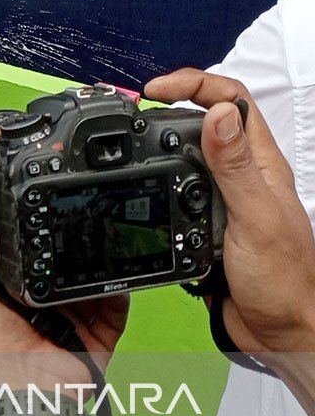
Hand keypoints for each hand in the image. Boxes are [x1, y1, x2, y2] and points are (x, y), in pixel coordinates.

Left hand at [0, 157, 129, 400]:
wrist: (33, 396)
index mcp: (8, 272)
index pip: (24, 224)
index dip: (35, 199)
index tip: (47, 168)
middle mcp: (42, 284)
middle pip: (66, 239)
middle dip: (77, 221)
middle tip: (86, 190)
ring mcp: (74, 302)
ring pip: (96, 260)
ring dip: (104, 247)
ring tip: (107, 224)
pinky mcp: (102, 320)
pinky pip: (120, 291)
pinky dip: (124, 278)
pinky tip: (122, 261)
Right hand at [145, 69, 314, 357]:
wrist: (280, 331)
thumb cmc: (284, 281)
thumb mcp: (255, 218)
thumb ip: (234, 166)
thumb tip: (218, 112)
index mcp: (260, 164)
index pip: (230, 99)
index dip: (192, 84)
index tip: (154, 91)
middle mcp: (243, 174)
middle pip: (205, 118)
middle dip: (168, 106)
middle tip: (134, 113)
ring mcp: (225, 197)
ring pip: (188, 154)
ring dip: (160, 144)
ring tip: (133, 146)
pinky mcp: (207, 221)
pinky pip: (178, 190)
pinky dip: (158, 182)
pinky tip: (145, 191)